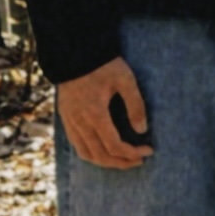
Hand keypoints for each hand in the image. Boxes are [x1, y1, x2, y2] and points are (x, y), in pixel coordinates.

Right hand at [57, 55, 151, 169]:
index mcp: (95, 114)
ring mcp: (70, 121)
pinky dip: (91, 153)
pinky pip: (76, 145)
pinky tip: (103, 150)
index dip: (133, 153)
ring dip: (106, 161)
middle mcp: (80, 122)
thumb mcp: (125, 80)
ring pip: (86, 154)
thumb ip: (135, 105)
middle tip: (139, 159)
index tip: (148, 151)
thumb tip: (142, 130)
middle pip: (101, 155)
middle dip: (122, 162)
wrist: (75, 53)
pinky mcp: (66, 118)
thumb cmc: (103, 65)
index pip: (115, 146)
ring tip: (123, 160)